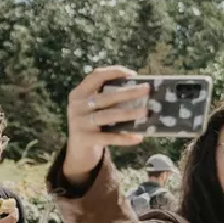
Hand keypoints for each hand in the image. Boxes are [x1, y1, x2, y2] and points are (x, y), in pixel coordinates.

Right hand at [0, 200, 19, 222]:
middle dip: (15, 213)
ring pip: (13, 222)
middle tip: (13, 209)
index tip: (13, 208)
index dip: (14, 211)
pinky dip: (11, 221)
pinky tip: (6, 220)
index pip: (13, 216)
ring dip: (12, 217)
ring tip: (8, 214)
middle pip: (15, 219)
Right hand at [63, 66, 151, 182]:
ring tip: (145, 112)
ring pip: (108, 116)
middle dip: (128, 92)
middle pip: (106, 97)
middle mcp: (77, 106)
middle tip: (146, 90)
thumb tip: (138, 89)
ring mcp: (80, 123)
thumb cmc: (93, 123)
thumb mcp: (93, 108)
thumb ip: (108, 98)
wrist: (79, 150)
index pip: (95, 76)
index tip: (132, 74)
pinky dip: (124, 138)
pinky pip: (109, 138)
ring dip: (128, 113)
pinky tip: (138, 137)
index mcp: (79, 93)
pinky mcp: (85, 139)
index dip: (113, 72)